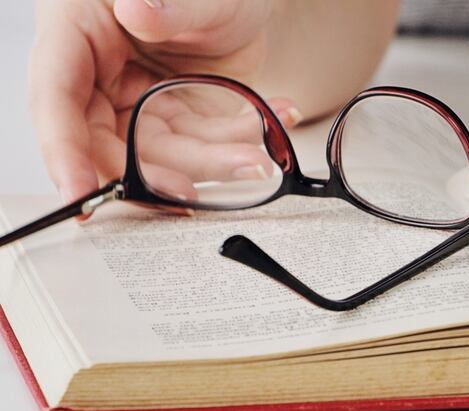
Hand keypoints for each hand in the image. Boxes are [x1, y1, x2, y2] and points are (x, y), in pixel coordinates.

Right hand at [29, 0, 305, 206]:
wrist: (247, 1)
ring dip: (210, 163)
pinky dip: (238, 144)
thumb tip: (137, 12)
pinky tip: (274, 123)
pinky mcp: (179, 120)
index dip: (63, 152)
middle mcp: (102, 76)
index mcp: (77, 32)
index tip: (80, 194)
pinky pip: (204, 146)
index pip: (56, 99)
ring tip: (255, 158)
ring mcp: (141, 103)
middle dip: (153, 173)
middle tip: (188, 194)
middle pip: (109, 143)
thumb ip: (163, 2)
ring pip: (163, 155)